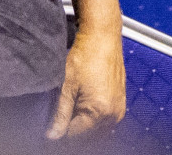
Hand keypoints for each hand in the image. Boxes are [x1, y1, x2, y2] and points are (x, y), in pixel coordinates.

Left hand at [46, 27, 124, 143]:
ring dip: (84, 124)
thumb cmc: (85, 55)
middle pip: (89, 134)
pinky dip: (94, 117)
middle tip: (59, 120)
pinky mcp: (121, 99)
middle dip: (73, 130)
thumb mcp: (66, 86)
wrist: (102, 35)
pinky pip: (106, 118)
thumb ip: (60, 114)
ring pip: (98, 128)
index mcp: (100, 111)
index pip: (76, 135)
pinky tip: (82, 106)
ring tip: (70, 111)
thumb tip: (52, 136)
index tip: (50, 129)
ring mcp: (119, 105)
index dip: (60, 133)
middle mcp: (114, 112)